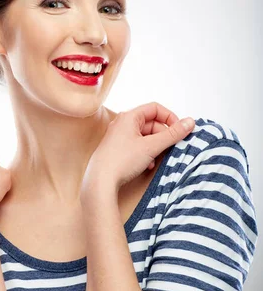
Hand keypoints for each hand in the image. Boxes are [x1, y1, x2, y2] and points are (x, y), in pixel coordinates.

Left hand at [80, 102, 194, 202]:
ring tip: (158, 158)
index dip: (170, 117)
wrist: (100, 181)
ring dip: (155, 146)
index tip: (180, 130)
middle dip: (163, 135)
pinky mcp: (117, 149)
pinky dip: (146, 153)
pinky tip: (148, 165)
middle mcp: (122, 123)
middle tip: (171, 147)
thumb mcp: (151, 146)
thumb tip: (191, 122)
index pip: (155, 108)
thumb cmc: (122, 161)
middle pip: (151, 123)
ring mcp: (118, 136)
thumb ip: (172, 134)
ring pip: (145, 136)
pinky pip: (137, 146)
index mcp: (129, 117)